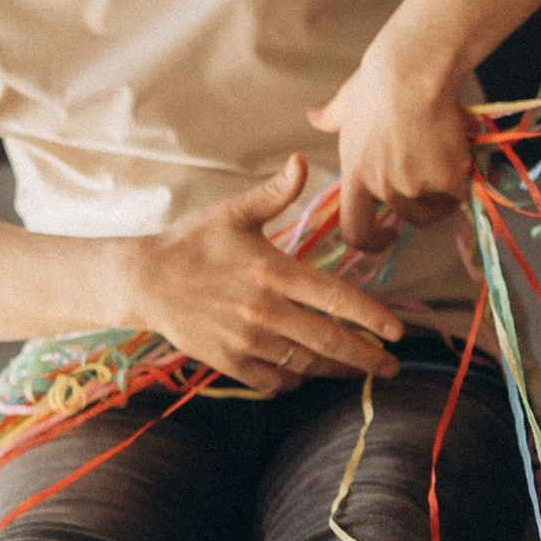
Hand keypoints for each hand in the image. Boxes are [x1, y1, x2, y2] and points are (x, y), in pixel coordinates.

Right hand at [127, 159, 399, 391]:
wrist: (143, 280)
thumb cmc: (192, 243)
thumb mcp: (234, 212)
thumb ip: (275, 193)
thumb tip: (302, 160)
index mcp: (273, 271)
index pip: (336, 298)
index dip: (371, 317)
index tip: (397, 332)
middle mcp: (265, 310)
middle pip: (328, 341)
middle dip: (365, 357)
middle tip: (390, 367)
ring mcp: (246, 339)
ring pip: (305, 364)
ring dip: (335, 370)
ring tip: (357, 371)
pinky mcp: (228, 361)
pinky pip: (273, 380)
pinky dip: (294, 380)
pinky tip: (306, 373)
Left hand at [309, 48, 474, 256]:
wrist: (412, 70)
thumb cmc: (379, 81)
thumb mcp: (346, 102)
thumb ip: (331, 116)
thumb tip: (313, 114)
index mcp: (355, 174)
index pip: (354, 231)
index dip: (372, 242)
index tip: (388, 234)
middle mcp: (381, 186)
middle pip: (405, 214)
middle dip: (421, 199)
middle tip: (432, 167)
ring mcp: (413, 186)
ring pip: (435, 205)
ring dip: (442, 189)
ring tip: (444, 153)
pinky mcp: (445, 180)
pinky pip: (458, 193)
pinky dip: (462, 178)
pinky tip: (459, 150)